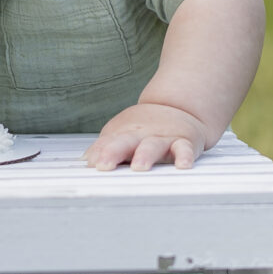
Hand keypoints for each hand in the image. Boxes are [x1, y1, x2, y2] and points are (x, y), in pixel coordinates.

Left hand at [84, 104, 209, 172]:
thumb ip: (104, 148)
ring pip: (153, 145)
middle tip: (104, 165)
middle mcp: (142, 135)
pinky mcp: (185, 142)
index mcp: (124, 134)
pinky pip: (185, 149)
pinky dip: (185, 157)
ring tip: (139, 166)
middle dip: (114, 152)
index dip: (99, 153)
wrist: (178, 107)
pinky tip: (183, 165)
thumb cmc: (144, 129)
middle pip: (126, 141)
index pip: (108, 143)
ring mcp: (163, 138)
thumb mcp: (122, 135)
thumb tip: (87, 161)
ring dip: (145, 155)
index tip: (92, 165)